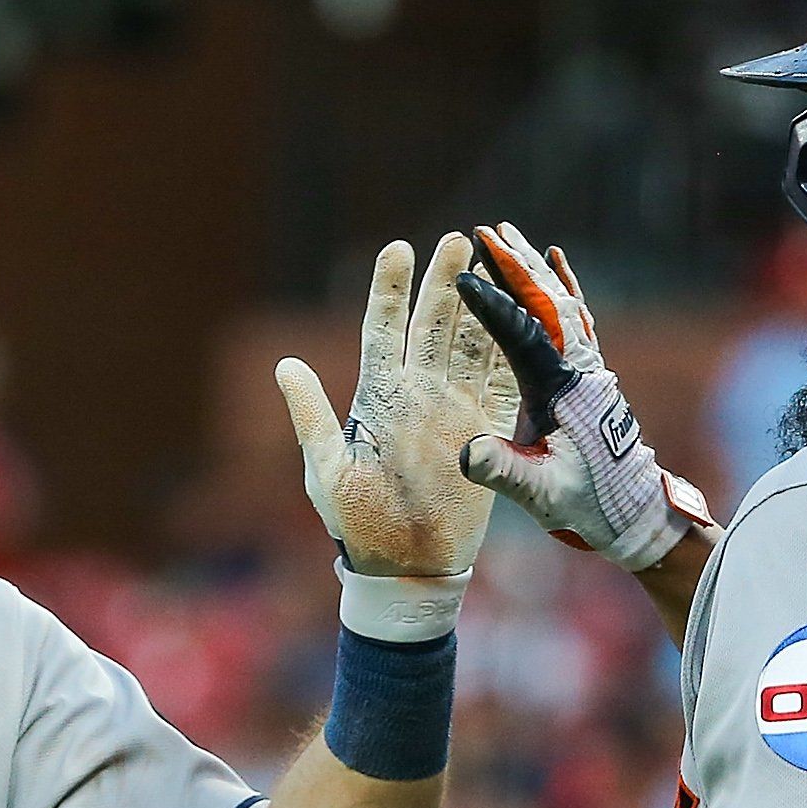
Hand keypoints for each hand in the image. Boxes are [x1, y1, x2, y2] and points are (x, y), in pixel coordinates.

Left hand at [276, 233, 519, 581]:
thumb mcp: (326, 470)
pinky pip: (503, 382)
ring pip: (471, 343)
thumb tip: (285, 363)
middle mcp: (418, 393)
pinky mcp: (485, 432)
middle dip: (445, 282)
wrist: (405, 568)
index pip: (383, 329)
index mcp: (377, 396)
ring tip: (492, 263)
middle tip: (458, 239)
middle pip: (433, 324)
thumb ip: (311, 416)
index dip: (390, 289)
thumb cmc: (357, 524)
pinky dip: (512, 349)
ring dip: (481, 305)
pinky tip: (522, 317)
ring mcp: (454, 409)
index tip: (397, 248)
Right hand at [453, 222, 718, 574]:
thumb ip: (503, 471)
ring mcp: (590, 368)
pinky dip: (562, 285)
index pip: (523, 334)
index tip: (463, 278)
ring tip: (508, 236)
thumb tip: (466, 455)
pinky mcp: (591, 374)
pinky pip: (576, 316)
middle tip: (486, 233)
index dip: (493, 305)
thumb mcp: (539, 494)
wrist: (633, 512)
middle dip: (516, 267)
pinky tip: (553, 261)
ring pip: (563, 303)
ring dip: (534, 270)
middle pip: (548, 304)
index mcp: (562, 391)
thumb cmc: (585, 505)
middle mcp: (581, 370)